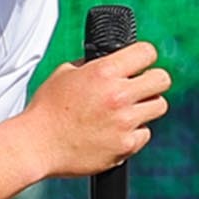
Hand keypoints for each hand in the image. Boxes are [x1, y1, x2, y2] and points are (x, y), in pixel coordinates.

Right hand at [20, 41, 168, 177]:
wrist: (36, 145)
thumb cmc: (47, 109)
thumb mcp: (66, 73)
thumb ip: (95, 65)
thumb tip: (114, 60)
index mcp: (104, 72)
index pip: (147, 53)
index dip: (144, 56)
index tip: (141, 62)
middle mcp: (119, 95)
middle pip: (162, 79)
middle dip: (152, 81)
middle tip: (140, 87)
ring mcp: (125, 122)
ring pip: (159, 106)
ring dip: (146, 107)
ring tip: (126, 111)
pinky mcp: (125, 145)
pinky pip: (144, 134)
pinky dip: (133, 133)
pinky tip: (115, 132)